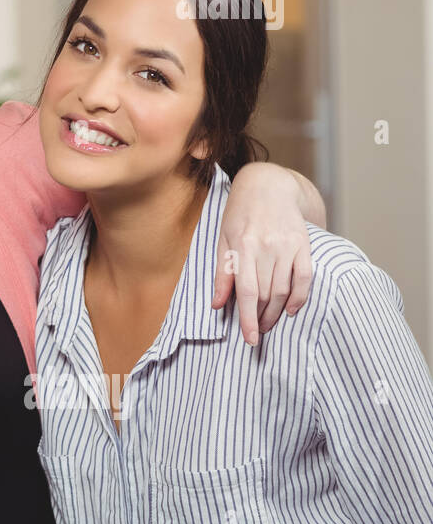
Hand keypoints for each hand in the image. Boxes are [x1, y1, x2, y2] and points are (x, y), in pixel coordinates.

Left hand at [211, 163, 313, 345]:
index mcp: (244, 246)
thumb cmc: (240, 214)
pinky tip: (291, 310)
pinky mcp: (305, 245)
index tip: (249, 339)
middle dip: (261, 318)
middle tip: (257, 332)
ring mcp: (289, 246)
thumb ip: (222, 272)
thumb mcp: (223, 239)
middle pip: (267, 294)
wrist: (269, 185)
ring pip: (285, 289)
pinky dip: (300, 297)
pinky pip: (306, 277)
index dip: (248, 318)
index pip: (248, 291)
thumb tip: (218, 304)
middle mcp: (268, 247)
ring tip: (268, 323)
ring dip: (277, 312)